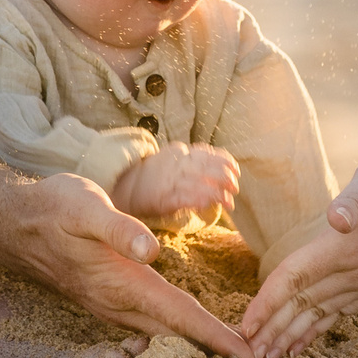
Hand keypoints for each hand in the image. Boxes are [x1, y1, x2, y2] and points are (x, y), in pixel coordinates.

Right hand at [0, 124, 266, 357]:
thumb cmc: (52, 208)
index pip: (179, 317)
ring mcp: (111, 308)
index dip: (216, 338)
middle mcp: (118, 305)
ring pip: (164, 337)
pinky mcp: (107, 303)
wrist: (12, 220)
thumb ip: (121, 228)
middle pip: (178, 338)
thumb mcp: (85, 206)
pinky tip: (194, 340)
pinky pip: (151, 329)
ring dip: (201, 351)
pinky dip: (179, 337)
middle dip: (219, 356)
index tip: (249, 357)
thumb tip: (153, 252)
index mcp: (122, 284)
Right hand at [110, 143, 240, 225]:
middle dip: (223, 176)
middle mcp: (174, 163)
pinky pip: (184, 197)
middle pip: (204, 165)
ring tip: (229, 201)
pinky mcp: (163, 197)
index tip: (235, 169)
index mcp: (177, 153)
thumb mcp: (171, 162)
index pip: (204, 152)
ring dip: (217, 191)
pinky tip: (210, 204)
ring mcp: (168, 180)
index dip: (223, 160)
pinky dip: (200, 199)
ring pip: (198, 181)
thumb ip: (191, 164)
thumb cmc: (152, 179)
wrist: (122, 187)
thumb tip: (220, 172)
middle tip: (235, 187)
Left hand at [237, 143, 357, 357]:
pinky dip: (317, 329)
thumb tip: (337, 219)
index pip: (296, 280)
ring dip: (291, 338)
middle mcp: (357, 271)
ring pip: (320, 315)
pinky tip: (303, 343)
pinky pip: (339, 312)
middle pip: (302, 306)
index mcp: (347, 247)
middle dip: (271, 332)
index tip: (244, 327)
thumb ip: (356, 199)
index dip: (267, 304)